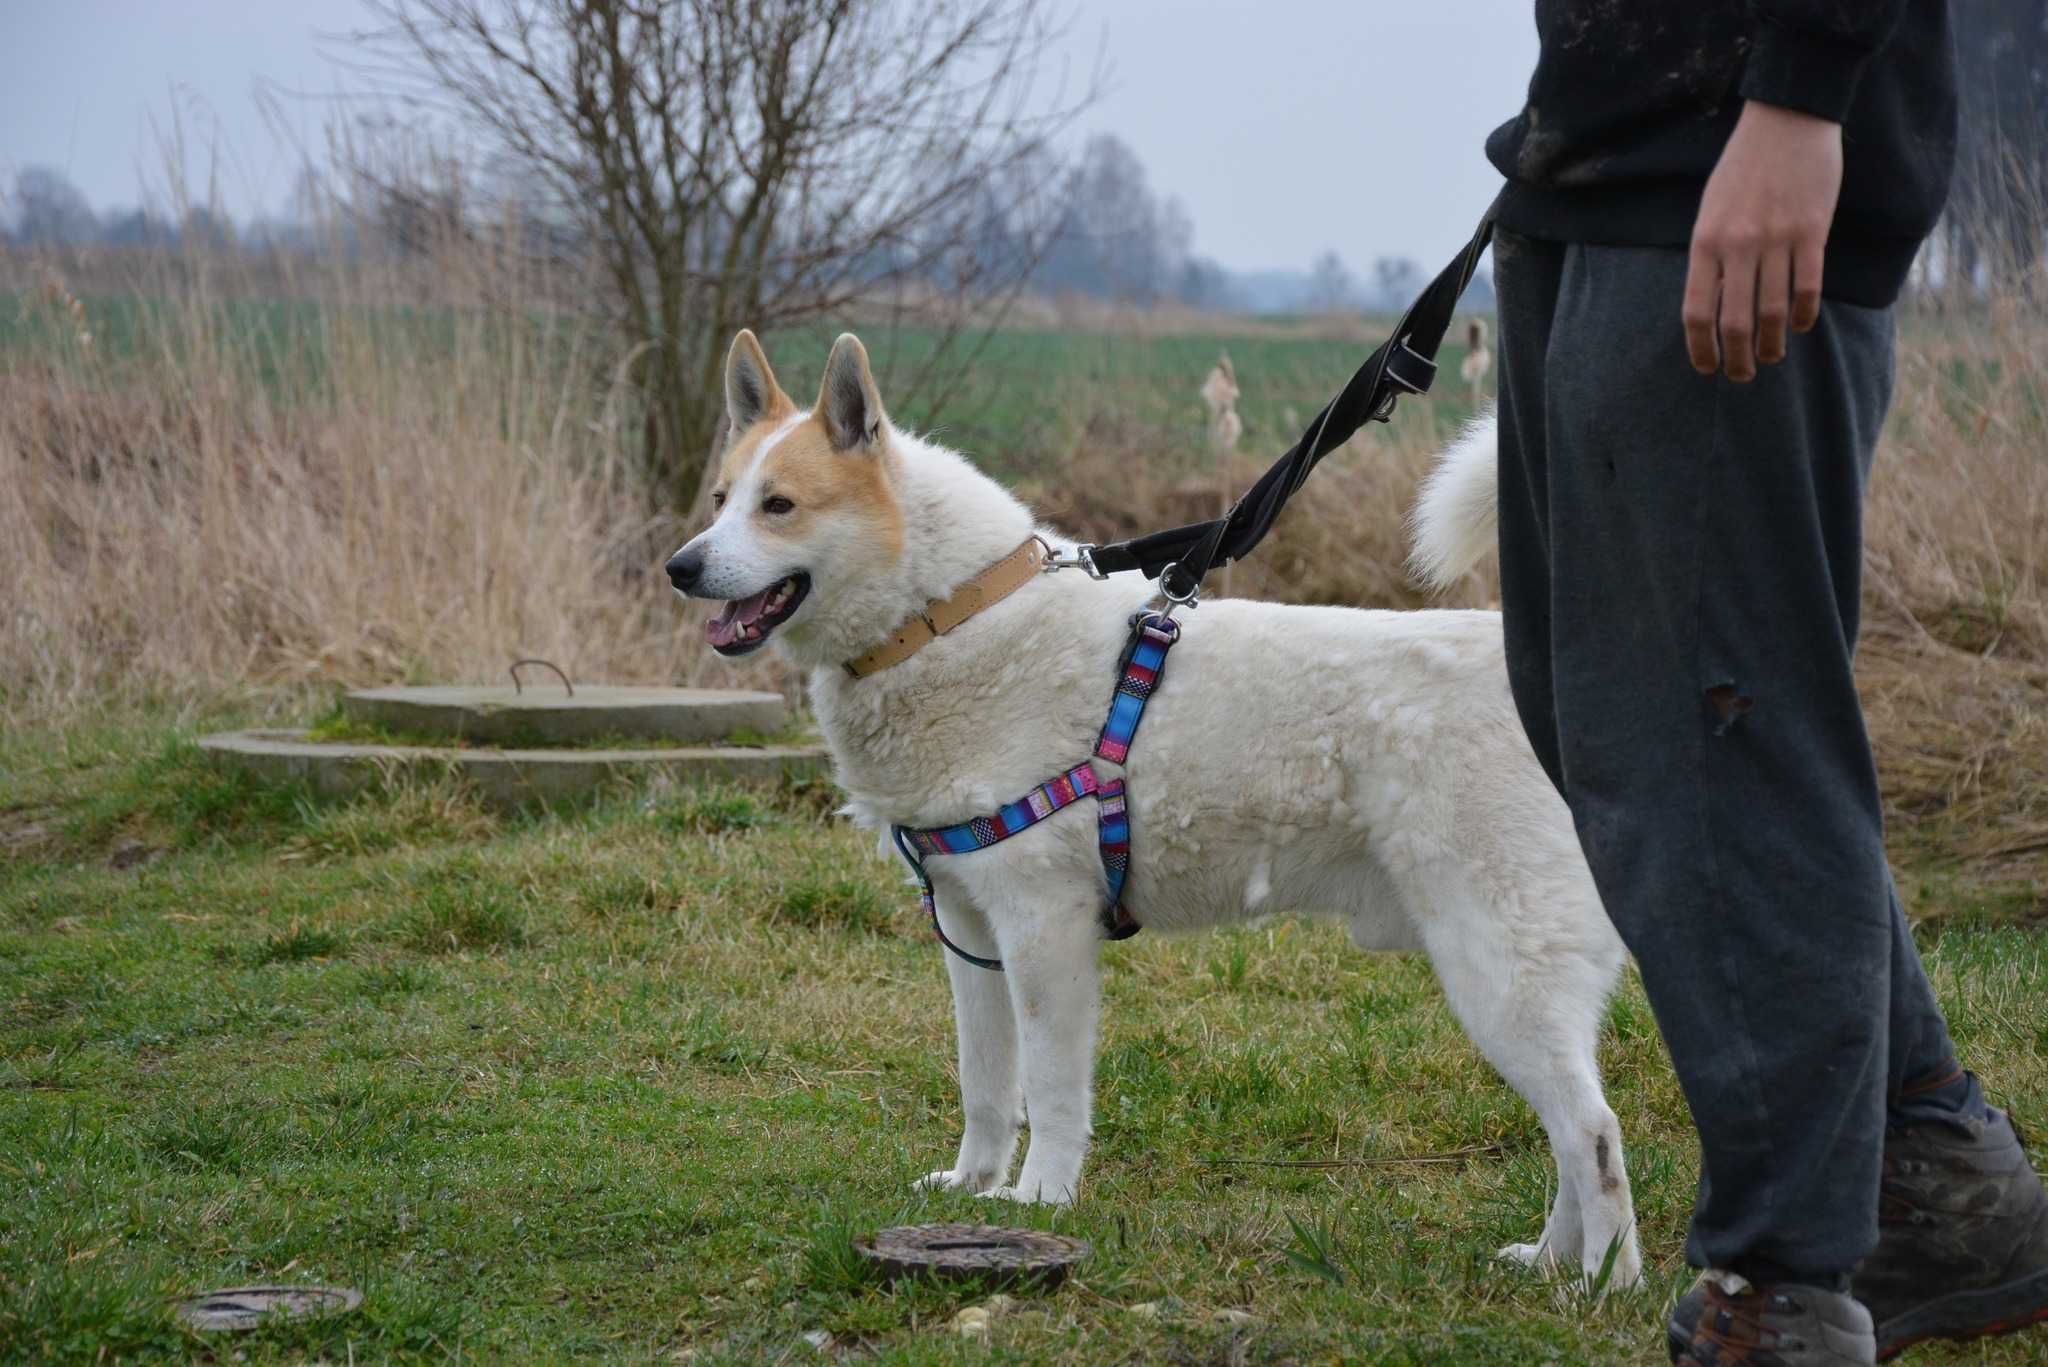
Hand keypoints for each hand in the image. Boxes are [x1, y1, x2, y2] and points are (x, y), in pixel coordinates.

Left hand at [1683, 100, 1843, 380]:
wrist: (1787, 119)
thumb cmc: (1743, 167)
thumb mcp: (1711, 209)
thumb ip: (1710, 255)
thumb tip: (1712, 303)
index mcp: (1705, 242)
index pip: (1696, 311)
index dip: (1701, 347)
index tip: (1706, 367)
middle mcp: (1738, 245)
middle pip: (1735, 321)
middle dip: (1737, 358)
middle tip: (1741, 375)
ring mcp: (1777, 239)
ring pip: (1773, 311)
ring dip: (1771, 344)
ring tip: (1770, 358)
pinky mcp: (1812, 230)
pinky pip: (1807, 286)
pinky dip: (1802, 314)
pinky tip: (1798, 326)